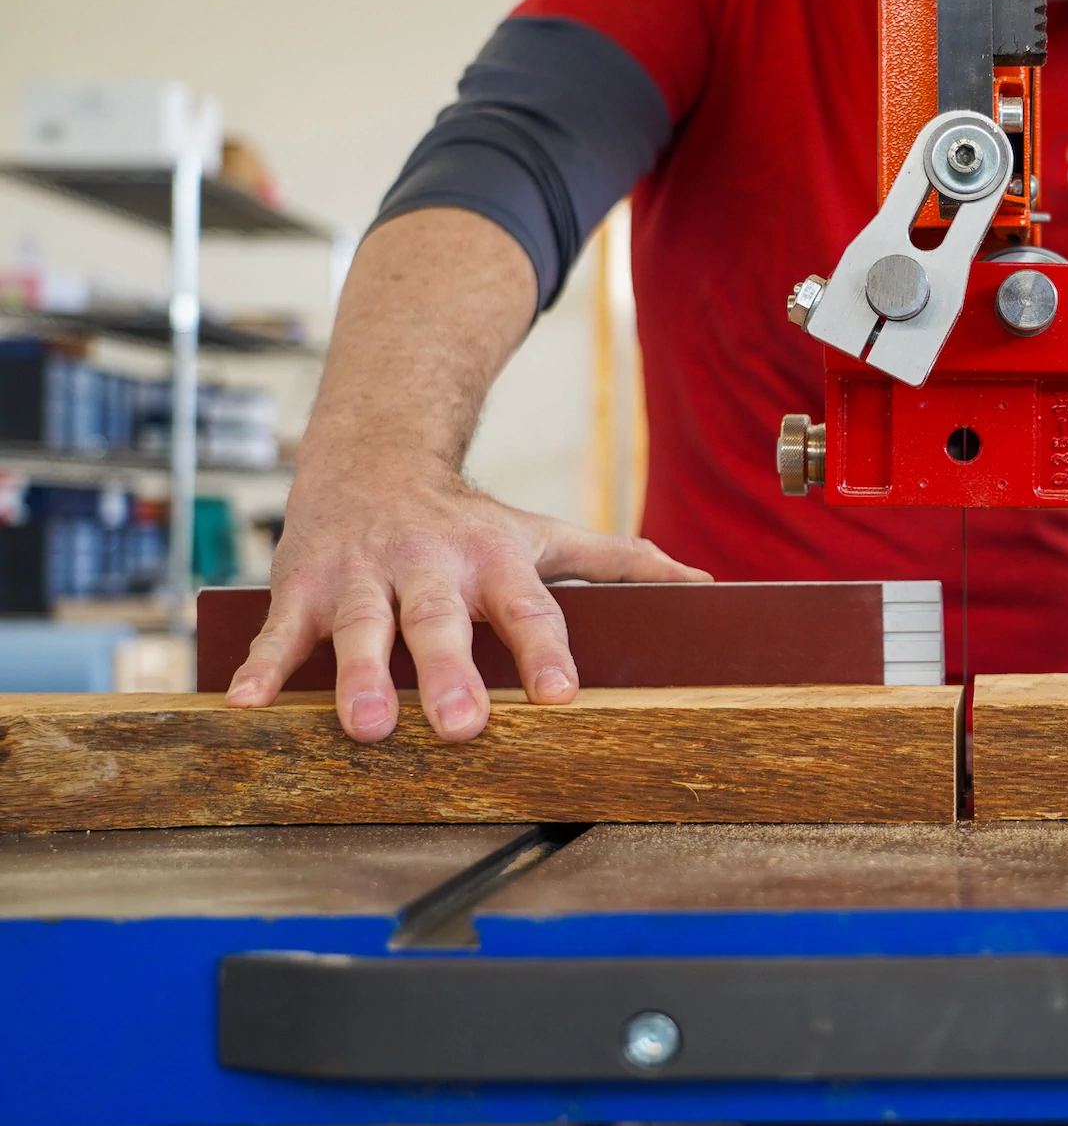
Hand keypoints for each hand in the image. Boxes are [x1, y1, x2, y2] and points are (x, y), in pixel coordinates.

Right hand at [225, 456, 710, 742]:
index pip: (529, 609)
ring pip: (363, 628)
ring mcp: (364, 575)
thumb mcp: (545, 533)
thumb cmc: (468, 518)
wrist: (371, 454)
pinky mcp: (305, 585)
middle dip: (450, 672)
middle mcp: (430, 564)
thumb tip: (704, 582)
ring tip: (367, 728)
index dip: (546, 653)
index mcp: (495, 559)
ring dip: (361, 677)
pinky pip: (284, 630)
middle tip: (461, 727)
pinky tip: (248, 705)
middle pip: (441, 621)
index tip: (560, 697)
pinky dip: (264, 666)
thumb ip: (621, 561)